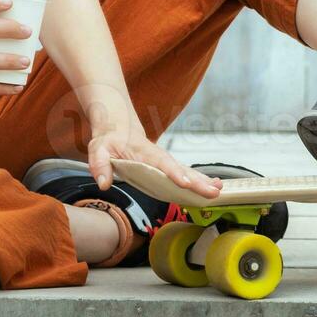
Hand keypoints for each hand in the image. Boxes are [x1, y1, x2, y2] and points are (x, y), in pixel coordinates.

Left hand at [83, 102, 223, 199]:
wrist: (117, 125)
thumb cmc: (108, 138)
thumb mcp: (97, 148)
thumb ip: (99, 164)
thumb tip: (104, 183)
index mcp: (143, 152)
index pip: (160, 163)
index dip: (173, 173)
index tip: (185, 182)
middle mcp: (158, 156)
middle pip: (179, 168)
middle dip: (197, 181)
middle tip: (213, 192)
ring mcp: (164, 161)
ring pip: (186, 171)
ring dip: (203, 181)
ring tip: (219, 190)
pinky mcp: (166, 167)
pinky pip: (184, 174)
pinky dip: (199, 181)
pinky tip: (213, 189)